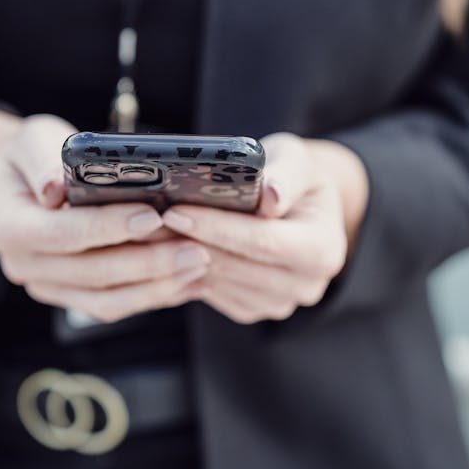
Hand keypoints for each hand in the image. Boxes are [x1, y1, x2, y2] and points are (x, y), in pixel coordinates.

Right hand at [0, 111, 210, 322]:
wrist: (20, 183)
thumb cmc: (32, 155)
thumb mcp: (31, 141)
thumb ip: (42, 160)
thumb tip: (55, 188)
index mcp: (7, 227)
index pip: (63, 234)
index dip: (108, 227)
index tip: (153, 216)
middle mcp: (22, 265)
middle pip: (92, 273)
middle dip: (149, 262)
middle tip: (196, 249)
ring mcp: (46, 287)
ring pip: (107, 299)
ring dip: (157, 285)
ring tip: (200, 264)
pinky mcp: (70, 296)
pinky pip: (114, 305)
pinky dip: (152, 295)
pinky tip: (187, 281)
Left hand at [161, 132, 368, 323]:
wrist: (293, 202)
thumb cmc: (292, 175)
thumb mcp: (296, 159)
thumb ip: (287, 174)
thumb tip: (270, 196)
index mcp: (324, 250)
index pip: (262, 241)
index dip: (217, 227)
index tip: (176, 211)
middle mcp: (306, 285)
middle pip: (236, 265)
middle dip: (189, 240)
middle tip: (145, 221)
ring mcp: (278, 303)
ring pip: (218, 281)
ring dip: (179, 257)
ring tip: (147, 230)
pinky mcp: (251, 309)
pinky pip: (211, 293)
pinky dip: (184, 269)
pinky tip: (163, 246)